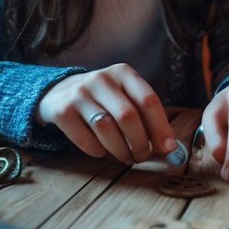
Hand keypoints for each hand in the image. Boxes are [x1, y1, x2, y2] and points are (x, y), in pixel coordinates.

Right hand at [37, 64, 176, 163]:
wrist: (59, 92)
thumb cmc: (104, 99)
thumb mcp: (125, 96)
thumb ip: (146, 116)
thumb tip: (169, 146)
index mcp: (123, 72)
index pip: (148, 100)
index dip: (160, 127)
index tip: (167, 148)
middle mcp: (101, 79)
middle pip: (128, 116)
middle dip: (140, 143)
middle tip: (142, 156)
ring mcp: (79, 94)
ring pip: (107, 129)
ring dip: (121, 150)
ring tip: (126, 156)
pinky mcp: (63, 112)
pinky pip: (87, 141)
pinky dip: (99, 152)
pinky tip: (102, 149)